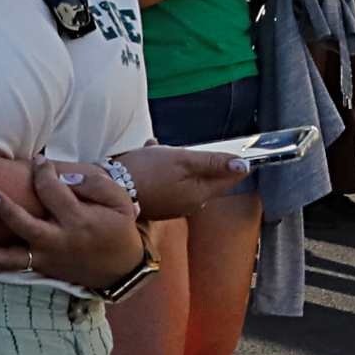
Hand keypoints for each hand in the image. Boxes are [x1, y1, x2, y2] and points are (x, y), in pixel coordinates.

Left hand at [0, 158, 146, 287]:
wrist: (121, 268)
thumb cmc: (119, 228)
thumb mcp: (120, 202)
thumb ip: (95, 184)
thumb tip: (66, 176)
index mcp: (79, 221)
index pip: (52, 191)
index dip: (43, 172)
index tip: (38, 160)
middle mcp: (58, 241)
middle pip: (24, 225)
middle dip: (3, 208)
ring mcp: (47, 258)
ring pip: (9, 258)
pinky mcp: (41, 268)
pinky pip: (10, 267)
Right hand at [121, 143, 252, 218]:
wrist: (110, 188)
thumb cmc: (147, 172)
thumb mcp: (184, 160)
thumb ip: (214, 163)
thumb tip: (244, 166)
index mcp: (200, 195)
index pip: (228, 179)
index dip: (229, 162)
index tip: (220, 149)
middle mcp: (189, 204)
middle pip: (205, 176)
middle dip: (196, 159)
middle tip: (179, 149)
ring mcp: (172, 205)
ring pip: (184, 176)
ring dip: (175, 160)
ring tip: (157, 150)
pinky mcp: (156, 202)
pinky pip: (167, 181)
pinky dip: (161, 167)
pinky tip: (148, 156)